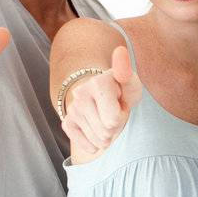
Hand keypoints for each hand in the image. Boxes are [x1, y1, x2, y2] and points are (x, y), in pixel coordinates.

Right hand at [62, 45, 142, 160]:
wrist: (103, 94)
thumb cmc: (122, 90)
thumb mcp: (130, 82)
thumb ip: (125, 71)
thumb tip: (120, 51)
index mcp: (97, 83)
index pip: (113, 120)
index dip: (122, 115)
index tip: (121, 103)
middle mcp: (80, 95)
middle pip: (107, 131)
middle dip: (116, 125)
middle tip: (114, 111)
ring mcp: (72, 109)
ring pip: (99, 140)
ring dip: (108, 134)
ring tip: (106, 117)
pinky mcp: (67, 123)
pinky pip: (86, 145)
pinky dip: (95, 143)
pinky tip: (97, 129)